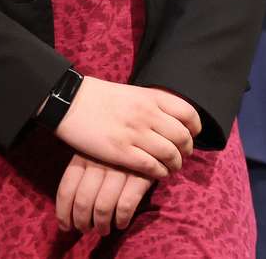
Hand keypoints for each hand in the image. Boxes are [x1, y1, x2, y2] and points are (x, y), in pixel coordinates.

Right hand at [52, 76, 200, 178]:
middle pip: (182, 137)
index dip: (194, 128)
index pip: (188, 113)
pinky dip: (159, 173)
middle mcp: (147, 114)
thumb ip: (152, 104)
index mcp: (151, 97)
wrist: (70, 102)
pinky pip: (152, 167)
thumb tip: (171, 120)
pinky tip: (156, 173)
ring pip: (170, 155)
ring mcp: (135, 133)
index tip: (190, 135)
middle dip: (186, 150)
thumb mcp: (132, 93)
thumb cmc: (100, 97)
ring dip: (174, 165)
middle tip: (180, 155)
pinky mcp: (121, 151)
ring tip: (170, 167)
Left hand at [55, 152, 151, 234]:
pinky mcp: (140, 174)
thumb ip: (81, 175)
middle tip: (86, 229)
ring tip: (103, 229)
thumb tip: (65, 213)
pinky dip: (121, 220)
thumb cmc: (113, 148)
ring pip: (102, 207)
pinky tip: (121, 223)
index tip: (65, 226)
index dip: (63, 213)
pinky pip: (125, 206)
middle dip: (82, 222)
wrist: (149, 133)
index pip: (66, 190)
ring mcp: (120, 168)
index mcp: (82, 155)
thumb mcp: (92, 152)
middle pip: (83, 202)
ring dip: (101, 225)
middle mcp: (99, 161)